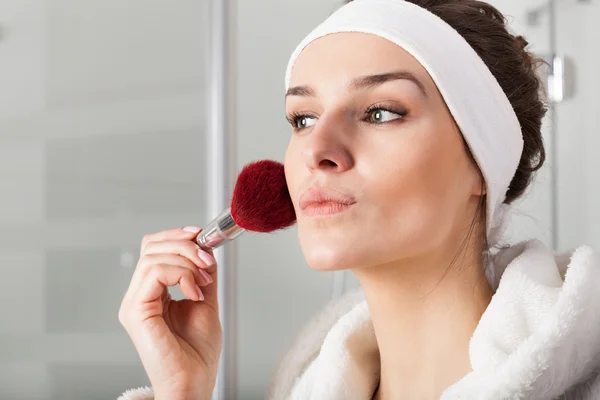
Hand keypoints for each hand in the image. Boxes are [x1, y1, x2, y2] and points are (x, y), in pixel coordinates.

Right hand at [119, 227, 221, 399]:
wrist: (194, 382)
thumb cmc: (197, 354)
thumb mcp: (205, 302)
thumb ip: (202, 275)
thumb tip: (206, 249)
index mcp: (152, 293)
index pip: (153, 249)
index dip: (176, 236)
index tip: (201, 236)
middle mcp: (138, 296)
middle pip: (151, 247)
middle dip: (185, 245)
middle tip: (207, 261)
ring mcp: (134, 303)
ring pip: (153, 256)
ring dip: (186, 261)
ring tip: (203, 281)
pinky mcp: (136, 311)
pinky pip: (154, 273)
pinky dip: (181, 274)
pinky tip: (194, 292)